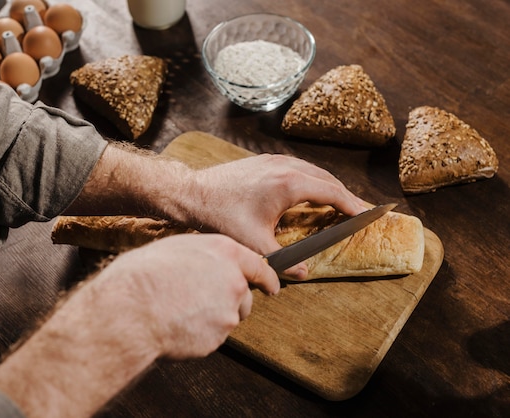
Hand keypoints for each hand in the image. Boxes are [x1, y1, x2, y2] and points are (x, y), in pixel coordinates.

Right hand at [97, 233, 278, 358]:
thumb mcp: (173, 250)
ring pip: (228, 318)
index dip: (267, 278)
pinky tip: (177, 325)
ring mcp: (228, 311)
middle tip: (200, 301)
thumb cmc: (142, 277)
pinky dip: (199, 334)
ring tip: (181, 311)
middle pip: (244, 296)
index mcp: (223, 252)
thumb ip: (200, 258)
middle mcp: (233, 280)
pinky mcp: (218, 337)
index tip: (272, 286)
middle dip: (230, 302)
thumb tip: (201, 265)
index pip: (259, 266)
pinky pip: (212, 337)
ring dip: (213, 318)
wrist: (130, 311)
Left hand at [186, 154, 367, 278]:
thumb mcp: (254, 243)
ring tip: (338, 202)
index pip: (332, 192)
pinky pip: (298, 167)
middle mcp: (285, 166)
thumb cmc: (221, 216)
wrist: (192, 192)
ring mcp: (274, 160)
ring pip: (313, 170)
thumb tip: (305, 274)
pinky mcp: (264, 160)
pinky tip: (310, 192)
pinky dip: (312, 179)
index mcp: (289, 184)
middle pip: (327, 179)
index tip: (366, 215)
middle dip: (344, 195)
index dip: (352, 205)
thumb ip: (283, 260)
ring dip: (328, 185)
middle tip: (358, 211)